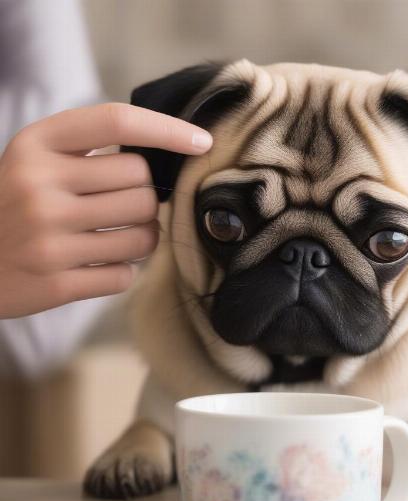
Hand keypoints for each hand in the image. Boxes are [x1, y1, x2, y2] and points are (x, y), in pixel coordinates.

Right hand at [0, 103, 211, 317]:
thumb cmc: (13, 204)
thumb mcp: (34, 162)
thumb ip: (89, 153)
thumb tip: (167, 156)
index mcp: (34, 146)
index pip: (116, 123)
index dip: (167, 129)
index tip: (201, 141)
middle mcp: (38, 187)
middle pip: (143, 185)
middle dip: (146, 199)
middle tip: (123, 208)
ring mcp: (47, 239)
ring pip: (145, 233)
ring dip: (143, 236)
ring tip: (116, 236)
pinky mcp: (56, 284)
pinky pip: (126, 273)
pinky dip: (122, 270)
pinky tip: (96, 264)